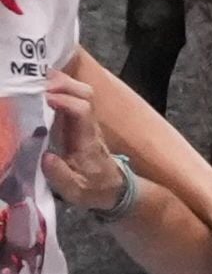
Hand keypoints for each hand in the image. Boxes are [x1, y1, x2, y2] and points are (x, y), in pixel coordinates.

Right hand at [43, 72, 127, 209]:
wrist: (112, 188)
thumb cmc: (93, 189)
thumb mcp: (75, 191)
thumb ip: (60, 175)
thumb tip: (46, 156)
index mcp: (87, 140)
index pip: (82, 111)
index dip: (65, 101)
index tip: (45, 99)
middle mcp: (89, 125)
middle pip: (86, 94)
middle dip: (63, 84)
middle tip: (38, 85)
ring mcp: (86, 122)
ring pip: (81, 92)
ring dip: (61, 83)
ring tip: (37, 83)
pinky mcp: (80, 122)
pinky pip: (73, 98)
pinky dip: (59, 89)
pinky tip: (42, 89)